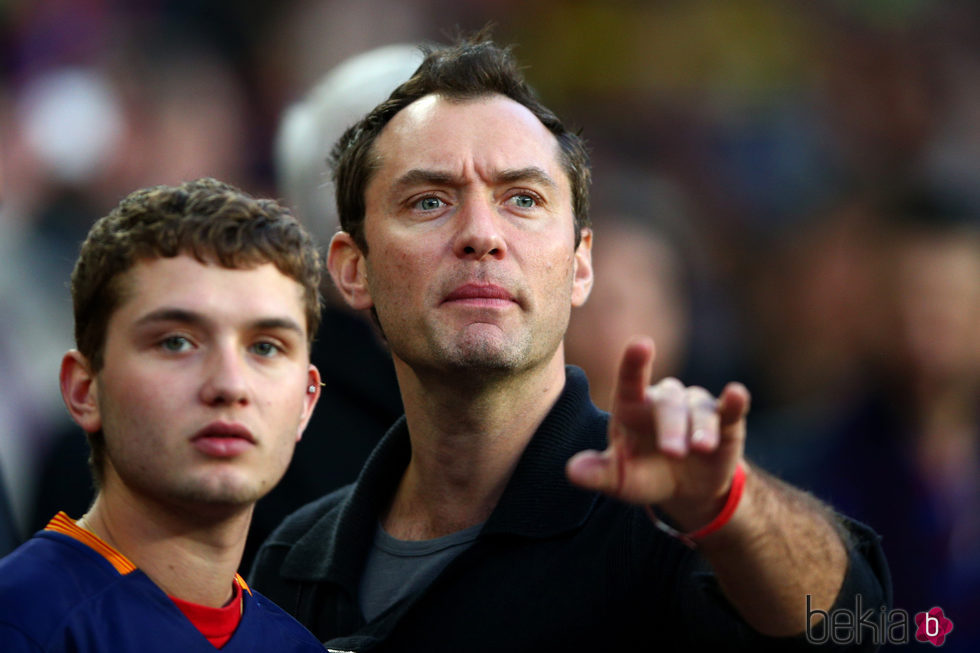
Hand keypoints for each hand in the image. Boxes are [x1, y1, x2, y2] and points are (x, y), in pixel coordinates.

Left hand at [566, 336, 749, 528]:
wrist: (686, 491)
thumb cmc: (645, 475)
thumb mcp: (619, 480)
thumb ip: (597, 474)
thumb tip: (571, 471)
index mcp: (632, 407)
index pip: (630, 380)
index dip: (634, 362)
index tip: (640, 344)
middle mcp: (664, 400)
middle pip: (668, 403)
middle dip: (671, 427)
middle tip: (672, 452)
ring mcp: (695, 408)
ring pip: (699, 409)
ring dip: (700, 428)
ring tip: (700, 448)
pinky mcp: (724, 421)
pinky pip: (730, 408)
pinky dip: (735, 401)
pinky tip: (736, 394)